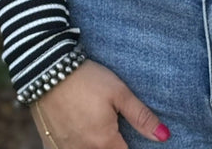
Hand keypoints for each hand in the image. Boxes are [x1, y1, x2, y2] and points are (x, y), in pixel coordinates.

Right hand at [31, 59, 170, 148]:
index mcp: (104, 142)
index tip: (130, 138)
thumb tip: (165, 136)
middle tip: (112, 127)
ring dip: (96, 146)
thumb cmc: (87, 79)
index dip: (133, 148)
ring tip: (96, 127)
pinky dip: (76, 146)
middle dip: (113, 146)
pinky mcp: (51, 145)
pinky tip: (79, 131)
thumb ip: (141, 117)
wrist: (47, 70)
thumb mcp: (119, 92)